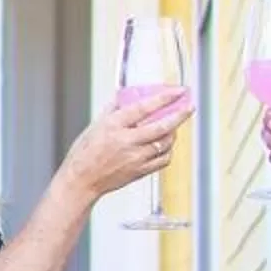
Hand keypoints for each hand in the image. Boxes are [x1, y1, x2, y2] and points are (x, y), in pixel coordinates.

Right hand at [62, 89, 192, 204]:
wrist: (81, 180)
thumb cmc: (85, 153)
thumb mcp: (96, 124)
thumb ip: (114, 109)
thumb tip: (126, 95)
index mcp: (114, 126)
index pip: (144, 108)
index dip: (164, 98)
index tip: (177, 91)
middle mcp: (127, 142)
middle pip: (161, 127)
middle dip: (180, 115)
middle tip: (189, 106)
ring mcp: (135, 158)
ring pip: (165, 143)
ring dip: (174, 132)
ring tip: (175, 124)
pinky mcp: (140, 172)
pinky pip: (163, 160)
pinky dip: (168, 150)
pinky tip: (166, 144)